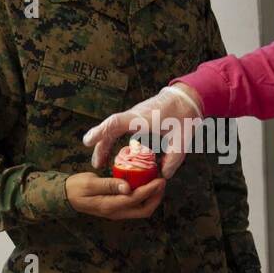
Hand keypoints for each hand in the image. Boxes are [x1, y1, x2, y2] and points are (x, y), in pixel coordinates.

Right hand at [65, 172, 166, 219]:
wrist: (66, 196)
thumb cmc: (76, 187)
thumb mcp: (90, 183)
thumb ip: (109, 185)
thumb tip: (127, 187)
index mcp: (110, 205)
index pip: (136, 199)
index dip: (150, 190)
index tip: (160, 179)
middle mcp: (116, 212)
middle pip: (144, 210)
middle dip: (156, 197)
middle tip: (162, 182)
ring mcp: (117, 212)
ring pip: (141, 209)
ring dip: (152, 198)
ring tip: (157, 183)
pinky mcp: (117, 208)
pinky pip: (135, 206)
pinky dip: (144, 197)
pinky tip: (145, 184)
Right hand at [82, 83, 202, 179]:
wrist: (185, 98)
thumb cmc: (184, 114)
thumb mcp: (183, 138)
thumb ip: (174, 157)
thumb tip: (163, 175)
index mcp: (143, 118)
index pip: (117, 122)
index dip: (101, 131)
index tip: (88, 141)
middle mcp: (134, 115)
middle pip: (110, 127)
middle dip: (100, 145)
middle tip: (96, 165)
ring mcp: (133, 116)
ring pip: (112, 128)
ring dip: (104, 144)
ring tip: (99, 163)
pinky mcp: (135, 119)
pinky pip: (118, 128)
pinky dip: (111, 140)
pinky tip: (112, 154)